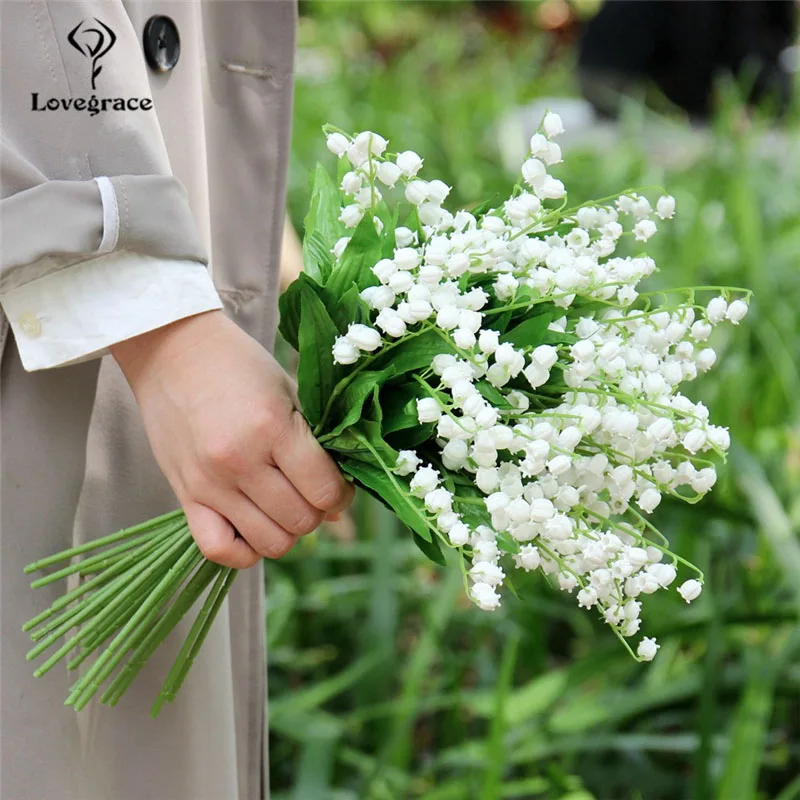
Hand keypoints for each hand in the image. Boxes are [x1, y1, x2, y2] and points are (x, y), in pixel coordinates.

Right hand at [110, 310, 353, 567]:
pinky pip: (219, 550)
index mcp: (272, 428)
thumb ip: (317, 446)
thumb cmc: (239, 365)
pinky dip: (244, 551)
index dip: (341, 493)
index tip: (339, 485)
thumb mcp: (289, 393)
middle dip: (318, 511)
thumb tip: (337, 507)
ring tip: (285, 506)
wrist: (173, 349)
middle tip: (312, 491)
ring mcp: (209, 483)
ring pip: (270, 543)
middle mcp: (239, 461)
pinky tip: (253, 526)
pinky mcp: (184, 495)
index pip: (324, 489)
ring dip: (288, 531)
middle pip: (301, 520)